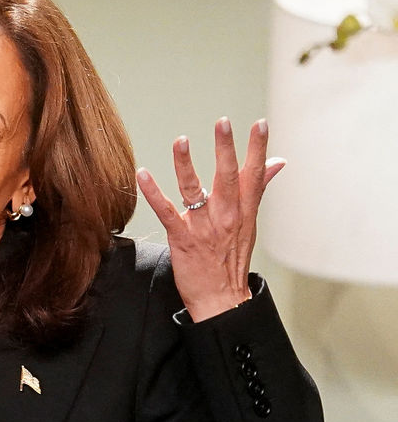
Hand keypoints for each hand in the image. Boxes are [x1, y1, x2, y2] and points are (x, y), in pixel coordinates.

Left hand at [136, 118, 284, 320]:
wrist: (222, 298)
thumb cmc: (233, 258)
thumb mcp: (251, 222)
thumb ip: (259, 187)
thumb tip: (278, 162)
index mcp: (244, 210)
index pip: (255, 174)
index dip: (258, 148)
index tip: (260, 124)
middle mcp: (226, 215)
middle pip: (228, 177)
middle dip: (225, 148)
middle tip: (223, 123)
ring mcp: (203, 227)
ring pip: (195, 190)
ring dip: (186, 165)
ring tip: (181, 141)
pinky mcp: (181, 238)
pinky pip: (165, 212)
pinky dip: (153, 193)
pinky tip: (143, 174)